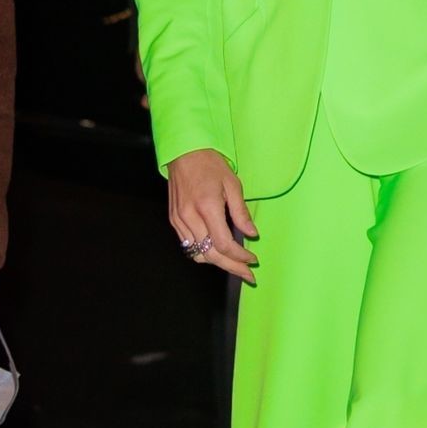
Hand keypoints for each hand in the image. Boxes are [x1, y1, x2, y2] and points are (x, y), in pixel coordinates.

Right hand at [168, 150, 257, 282]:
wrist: (184, 152)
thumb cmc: (210, 164)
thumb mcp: (233, 184)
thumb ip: (241, 212)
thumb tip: (252, 234)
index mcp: (207, 207)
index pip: (224, 244)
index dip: (239, 257)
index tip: (252, 260)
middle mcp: (190, 217)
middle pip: (211, 255)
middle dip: (232, 267)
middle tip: (248, 275)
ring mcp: (179, 220)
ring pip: (198, 254)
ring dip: (218, 263)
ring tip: (234, 265)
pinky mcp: (174, 220)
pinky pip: (188, 246)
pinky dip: (203, 253)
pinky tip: (216, 252)